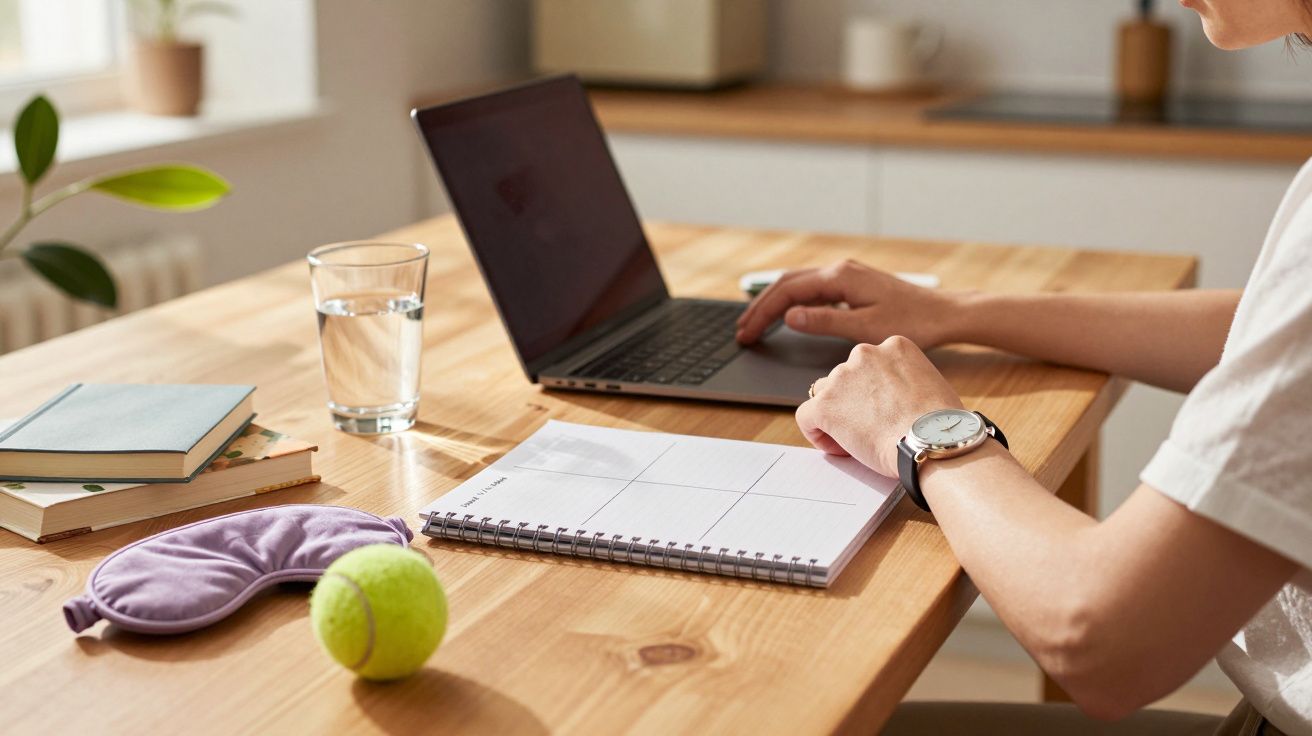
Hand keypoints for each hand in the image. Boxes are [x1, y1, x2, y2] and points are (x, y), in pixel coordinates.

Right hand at [736, 260, 962, 346]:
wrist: (944, 313)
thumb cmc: (912, 322)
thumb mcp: (865, 327)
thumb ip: (825, 321)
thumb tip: (790, 316)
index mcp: (840, 277)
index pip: (788, 292)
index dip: (763, 313)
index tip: (747, 333)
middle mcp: (839, 270)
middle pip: (787, 284)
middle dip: (760, 307)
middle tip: (742, 332)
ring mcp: (845, 275)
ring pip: (797, 284)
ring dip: (773, 304)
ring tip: (755, 325)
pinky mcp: (852, 284)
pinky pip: (812, 289)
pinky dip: (791, 301)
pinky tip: (785, 316)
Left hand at [796, 337, 963, 476]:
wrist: (932, 443)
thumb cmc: (941, 425)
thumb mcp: (930, 385)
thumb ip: (905, 381)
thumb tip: (895, 399)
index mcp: (894, 346)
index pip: (870, 364)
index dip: (874, 391)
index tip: (886, 411)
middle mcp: (865, 353)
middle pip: (846, 377)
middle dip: (853, 401)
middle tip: (871, 428)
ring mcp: (842, 377)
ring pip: (824, 394)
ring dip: (836, 414)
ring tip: (856, 440)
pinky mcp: (825, 404)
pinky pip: (806, 416)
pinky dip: (817, 432)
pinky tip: (837, 447)